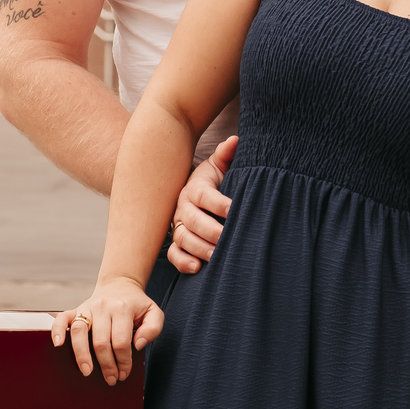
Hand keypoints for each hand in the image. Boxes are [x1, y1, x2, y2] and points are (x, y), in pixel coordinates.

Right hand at [52, 277, 163, 384]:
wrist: (121, 285)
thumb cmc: (137, 305)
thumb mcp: (154, 313)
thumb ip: (153, 329)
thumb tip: (138, 345)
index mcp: (123, 308)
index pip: (121, 342)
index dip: (123, 362)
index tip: (124, 373)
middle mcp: (103, 307)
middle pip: (101, 342)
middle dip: (107, 365)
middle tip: (111, 379)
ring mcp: (87, 307)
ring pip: (79, 332)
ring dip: (82, 355)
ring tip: (88, 372)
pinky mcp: (76, 309)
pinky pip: (62, 318)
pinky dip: (57, 331)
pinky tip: (58, 345)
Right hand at [167, 135, 236, 273]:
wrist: (199, 192)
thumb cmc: (215, 180)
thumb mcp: (220, 165)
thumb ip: (226, 154)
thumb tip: (235, 140)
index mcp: (195, 187)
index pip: (204, 195)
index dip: (218, 203)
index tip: (234, 209)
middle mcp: (184, 207)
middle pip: (191, 220)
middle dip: (209, 230)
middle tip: (227, 237)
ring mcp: (179, 225)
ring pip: (182, 238)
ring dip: (199, 248)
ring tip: (217, 255)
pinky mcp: (177, 242)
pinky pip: (174, 254)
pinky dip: (183, 262)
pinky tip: (197, 268)